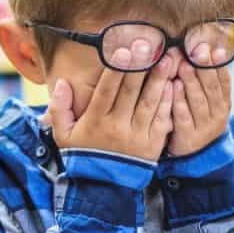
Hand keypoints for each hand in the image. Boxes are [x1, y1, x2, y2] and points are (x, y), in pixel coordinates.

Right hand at [48, 48, 174, 162]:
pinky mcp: (153, 144)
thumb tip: (62, 83)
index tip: (122, 50)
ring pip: (149, 103)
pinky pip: (162, 119)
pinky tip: (173, 84)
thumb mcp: (63, 135)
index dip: (115, 70)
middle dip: (140, 66)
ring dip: (159, 79)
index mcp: (95, 121)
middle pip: (130, 92)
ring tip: (167, 59)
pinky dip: (168, 101)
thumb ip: (60, 108)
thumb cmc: (83, 155)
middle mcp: (117, 127)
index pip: (106, 91)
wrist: (103, 188)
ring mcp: (137, 136)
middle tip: (148, 44)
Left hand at [168, 44, 231, 156]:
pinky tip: (172, 87)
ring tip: (183, 64)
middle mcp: (218, 113)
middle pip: (211, 88)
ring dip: (191, 81)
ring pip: (199, 101)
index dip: (217, 63)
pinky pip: (183, 117)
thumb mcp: (207, 100)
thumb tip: (205, 45)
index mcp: (224, 101)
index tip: (211, 47)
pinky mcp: (189, 137)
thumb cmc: (197, 117)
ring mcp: (204, 127)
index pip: (223, 80)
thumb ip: (205, 78)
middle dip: (203, 67)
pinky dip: (179, 101)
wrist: (195, 155)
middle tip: (196, 49)